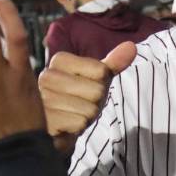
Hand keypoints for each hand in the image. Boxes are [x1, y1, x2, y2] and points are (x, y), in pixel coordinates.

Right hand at [38, 41, 136, 155]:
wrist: (58, 128)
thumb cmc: (78, 100)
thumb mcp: (96, 80)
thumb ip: (112, 64)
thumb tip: (131, 46)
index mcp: (59, 60)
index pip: (101, 71)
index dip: (101, 84)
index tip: (85, 88)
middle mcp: (47, 76)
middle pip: (97, 91)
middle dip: (95, 102)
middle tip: (80, 105)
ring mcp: (44, 99)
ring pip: (90, 109)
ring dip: (87, 116)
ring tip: (73, 115)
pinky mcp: (45, 120)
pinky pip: (80, 123)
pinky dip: (79, 127)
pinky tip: (67, 125)